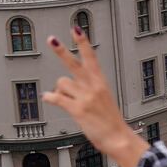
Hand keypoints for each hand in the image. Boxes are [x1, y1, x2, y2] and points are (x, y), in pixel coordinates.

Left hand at [44, 27, 148, 166]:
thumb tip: (61, 90)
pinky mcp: (78, 109)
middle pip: (74, 64)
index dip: (83, 42)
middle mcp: (93, 87)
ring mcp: (85, 97)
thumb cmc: (111, 121)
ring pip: (61, 84)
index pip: (91, 57)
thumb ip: (85, 90)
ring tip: (63, 99)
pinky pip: (56, 98)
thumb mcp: (103, 100)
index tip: (76, 29)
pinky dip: (50, 98)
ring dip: (59, 91)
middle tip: (51, 39)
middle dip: (61, 51)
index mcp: (101, 82)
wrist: (118, 137)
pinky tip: (48, 98)